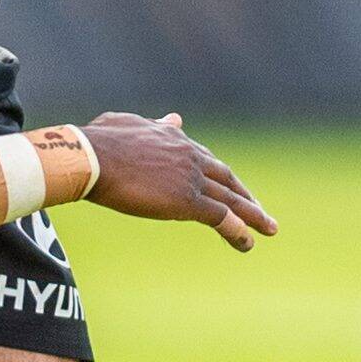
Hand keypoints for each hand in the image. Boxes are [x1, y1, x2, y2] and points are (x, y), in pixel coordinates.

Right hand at [75, 111, 274, 251]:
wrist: (92, 156)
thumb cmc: (99, 141)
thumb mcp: (132, 125)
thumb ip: (156, 126)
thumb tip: (174, 118)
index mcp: (176, 139)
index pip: (205, 159)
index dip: (219, 175)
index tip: (229, 185)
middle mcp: (190, 156)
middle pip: (226, 178)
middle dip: (244, 195)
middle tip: (259, 210)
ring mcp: (191, 178)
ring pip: (230, 199)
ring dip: (252, 215)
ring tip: (268, 229)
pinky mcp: (187, 201)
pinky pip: (221, 218)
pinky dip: (238, 230)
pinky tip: (248, 243)